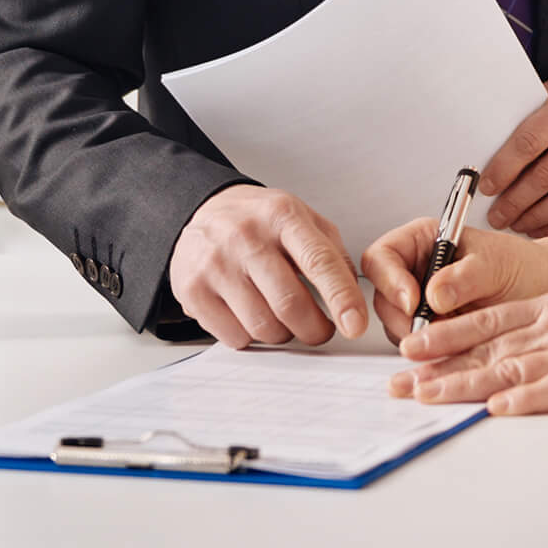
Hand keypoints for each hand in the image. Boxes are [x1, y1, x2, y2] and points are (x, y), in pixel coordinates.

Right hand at [168, 185, 367, 347]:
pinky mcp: (192, 290)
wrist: (205, 210)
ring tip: (284, 319)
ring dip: (283, 334)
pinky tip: (252, 315)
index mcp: (283, 216)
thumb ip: (333, 255)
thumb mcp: (304, 219)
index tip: (355, 326)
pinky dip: (251, 337)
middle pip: (290, 303)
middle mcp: (246, 237)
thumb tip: (352, 300)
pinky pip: (234, 336)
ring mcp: (215, 264)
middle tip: (321, 330)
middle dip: (315, 329)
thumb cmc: (261, 220)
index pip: (319, 261)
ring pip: (263, 326)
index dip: (342, 298)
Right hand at [360, 218, 547, 343]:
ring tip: (452, 336)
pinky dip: (430, 350)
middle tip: (429, 331)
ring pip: (396, 323)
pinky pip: (416, 344)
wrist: (543, 292)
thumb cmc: (522, 267)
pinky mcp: (430, 329)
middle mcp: (416, 270)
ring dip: (417, 337)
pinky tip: (454, 346)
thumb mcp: (496, 265)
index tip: (413, 302)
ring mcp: (420, 301)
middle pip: (383, 295)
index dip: (389, 279)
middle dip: (401, 317)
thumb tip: (433, 293)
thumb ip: (465, 276)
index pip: (383, 256)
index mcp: (424, 240)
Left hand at [388, 271, 547, 415]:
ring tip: (425, 395)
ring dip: (463, 383)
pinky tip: (498, 408)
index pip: (488, 320)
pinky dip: (527, 398)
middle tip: (396, 383)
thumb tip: (522, 349)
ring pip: (509, 368)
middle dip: (436, 366)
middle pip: (485, 347)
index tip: (410, 347)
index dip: (445, 333)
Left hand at [478, 71, 547, 235]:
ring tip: (514, 224)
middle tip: (496, 216)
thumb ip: (528, 114)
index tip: (487, 187)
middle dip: (515, 201)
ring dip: (535, 217)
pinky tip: (540, 226)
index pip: (530, 142)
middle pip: (546, 176)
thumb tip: (487, 150)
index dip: (505, 168)